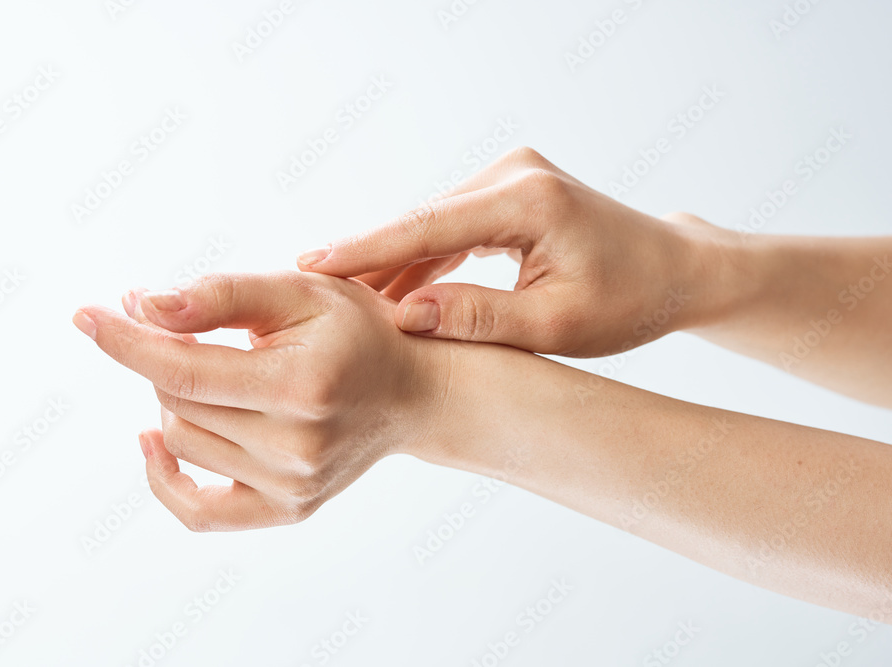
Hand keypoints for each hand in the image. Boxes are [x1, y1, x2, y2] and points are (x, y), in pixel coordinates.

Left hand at [71, 272, 449, 530]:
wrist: (412, 392)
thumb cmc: (356, 332)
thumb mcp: (300, 291)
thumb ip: (222, 295)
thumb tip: (144, 306)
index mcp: (300, 387)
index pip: (182, 369)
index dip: (126, 340)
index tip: (87, 315)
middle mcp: (296, 446)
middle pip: (176, 403)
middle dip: (163, 357)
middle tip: (186, 327)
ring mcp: (292, 486)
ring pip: (181, 442)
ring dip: (177, 399)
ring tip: (216, 369)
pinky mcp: (287, 509)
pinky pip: (199, 511)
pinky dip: (165, 478)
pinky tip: (153, 441)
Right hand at [297, 147, 738, 356]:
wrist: (672, 270)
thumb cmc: (629, 302)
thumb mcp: (558, 325)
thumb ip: (480, 317)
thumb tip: (405, 314)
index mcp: (530, 201)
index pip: (430, 227)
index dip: (366, 249)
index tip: (309, 265)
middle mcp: (514, 174)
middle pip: (421, 222)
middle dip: (366, 260)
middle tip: (304, 295)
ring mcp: (509, 178)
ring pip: (430, 227)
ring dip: (389, 265)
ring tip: (335, 304)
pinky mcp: (506, 192)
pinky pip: (449, 230)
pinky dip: (419, 261)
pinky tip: (385, 293)